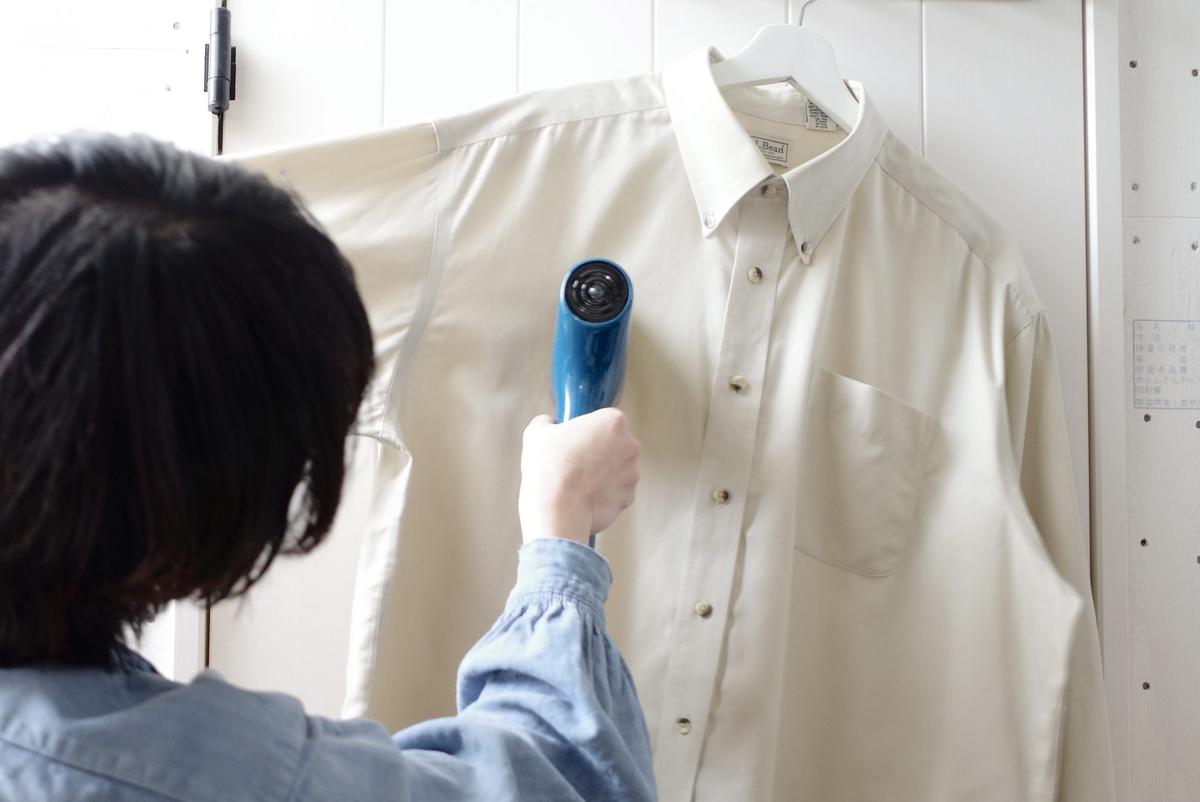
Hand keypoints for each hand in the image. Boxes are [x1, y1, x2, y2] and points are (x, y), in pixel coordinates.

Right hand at [518, 408, 640, 545]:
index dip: (588, 430)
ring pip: (617, 469)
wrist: (558, 509)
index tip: (575, 440)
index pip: (605, 420)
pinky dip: (604, 495)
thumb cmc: (550, 468)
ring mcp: (632, 473)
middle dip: (599, 452)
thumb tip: (549, 424)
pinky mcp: (628, 498)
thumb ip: (547, 422)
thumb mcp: (537, 433)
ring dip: (602, 474)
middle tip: (575, 461)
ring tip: (577, 482)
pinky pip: (616, 492)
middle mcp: (630, 446)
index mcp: (613, 422)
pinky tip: (584, 496)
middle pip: (616, 444)